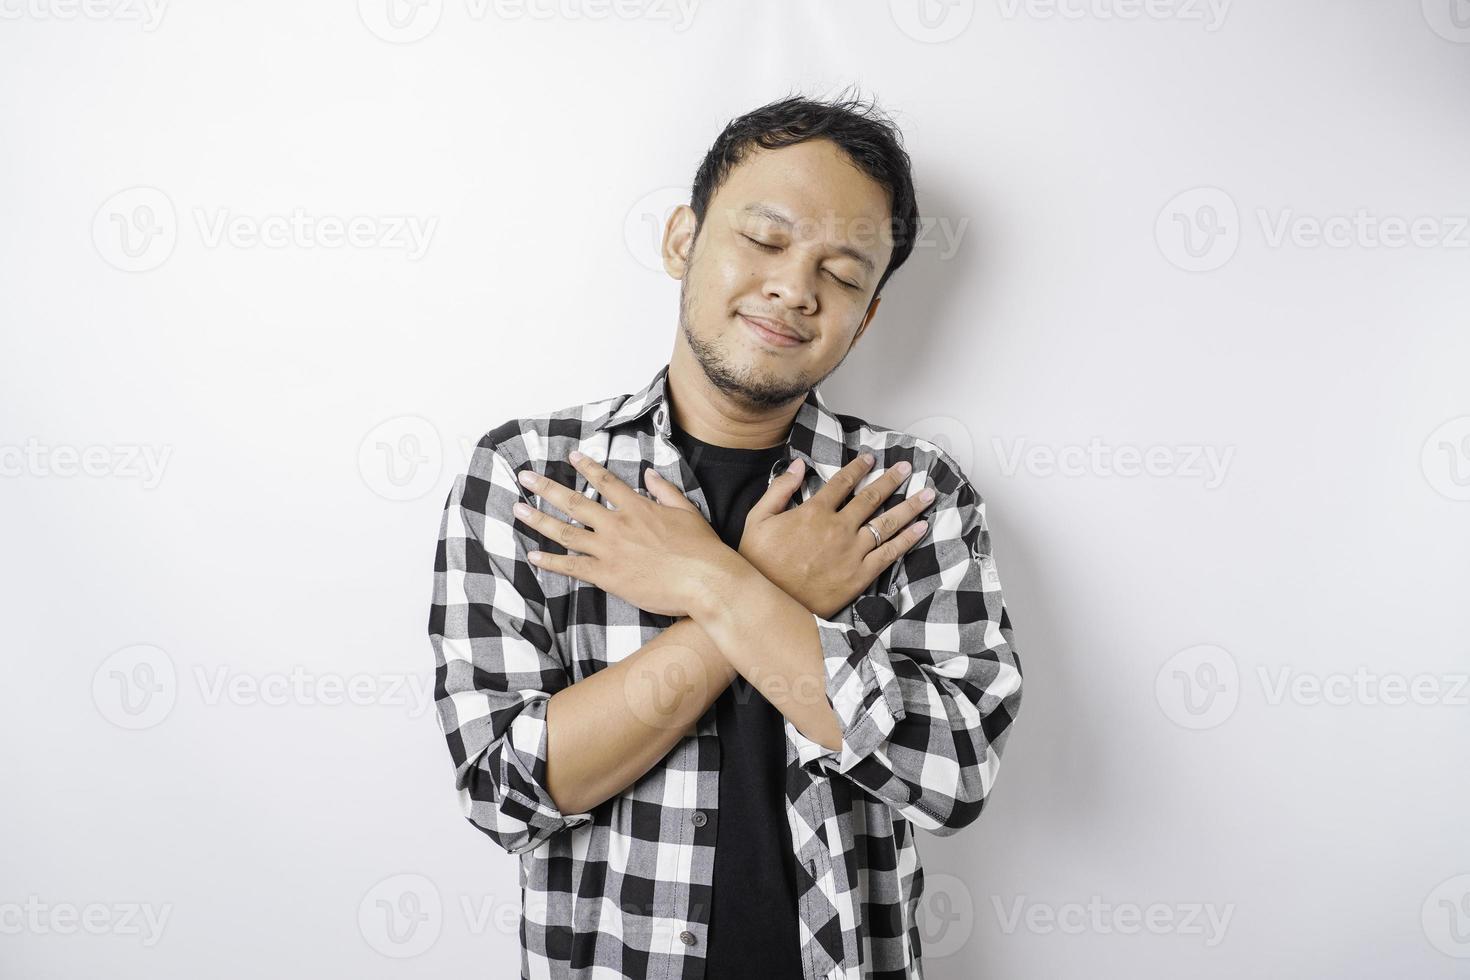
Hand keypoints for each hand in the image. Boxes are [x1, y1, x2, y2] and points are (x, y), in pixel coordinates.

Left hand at [512, 450, 734, 618]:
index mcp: (637, 507)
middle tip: (524, 477)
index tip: (570, 456)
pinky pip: (572, 567)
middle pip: (575, 502)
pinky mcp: (608, 575)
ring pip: (566, 531)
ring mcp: (610, 550)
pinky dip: (551, 561)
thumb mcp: (687, 511)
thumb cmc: (701, 548)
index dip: (586, 466)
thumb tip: (649, 473)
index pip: (605, 481)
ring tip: (517, 509)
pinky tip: (533, 556)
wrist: (705, 580)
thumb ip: (665, 490)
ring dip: (539, 519)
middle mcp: (618, 524)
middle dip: (546, 488)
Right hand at [738, 453, 934, 619]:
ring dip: (909, 506)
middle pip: (871, 498)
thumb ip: (779, 489)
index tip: (871, 458)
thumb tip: (800, 465)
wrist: (768, 604)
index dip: (858, 467)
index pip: (842, 482)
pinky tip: (921, 528)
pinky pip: (889, 554)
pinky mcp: (860, 576)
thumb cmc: (760, 562)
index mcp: (814, 512)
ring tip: (927, 494)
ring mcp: (852, 552)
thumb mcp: (758, 519)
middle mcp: (838, 528)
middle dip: (891, 480)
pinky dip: (907, 539)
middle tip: (906, 468)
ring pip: (886, 524)